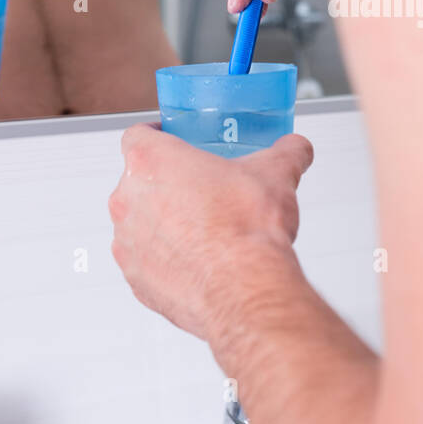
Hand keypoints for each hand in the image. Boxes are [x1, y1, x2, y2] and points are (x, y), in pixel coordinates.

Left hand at [109, 125, 313, 340]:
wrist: (245, 288)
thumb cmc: (246, 230)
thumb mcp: (277, 174)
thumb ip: (287, 153)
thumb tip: (295, 149)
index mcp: (151, 162)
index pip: (137, 135)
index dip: (155, 137)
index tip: (171, 142)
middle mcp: (128, 200)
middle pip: (138, 181)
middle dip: (165, 183)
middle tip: (200, 189)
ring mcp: (127, 243)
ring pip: (139, 223)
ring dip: (163, 223)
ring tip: (202, 229)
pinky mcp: (135, 279)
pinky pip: (145, 261)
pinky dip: (166, 259)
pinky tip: (198, 261)